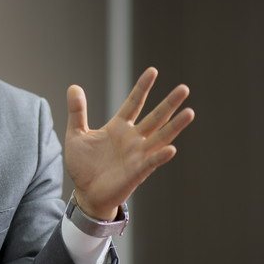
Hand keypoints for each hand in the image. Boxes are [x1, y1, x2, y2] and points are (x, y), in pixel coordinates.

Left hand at [65, 67, 193, 220]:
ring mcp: (138, 154)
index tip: (153, 71)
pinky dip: (160, 155)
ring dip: (175, 126)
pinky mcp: (137, 172)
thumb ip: (77, 112)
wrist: (85, 193)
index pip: (134, 103)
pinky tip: (171, 148)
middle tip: (184, 88)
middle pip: (155, 117)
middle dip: (169, 103)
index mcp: (118, 127)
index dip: (143, 87)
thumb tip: (74, 86)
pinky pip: (152, 162)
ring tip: (190, 112)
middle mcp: (133, 138)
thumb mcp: (76, 134)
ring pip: (160, 137)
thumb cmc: (83, 165)